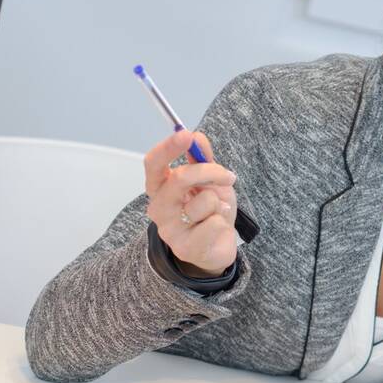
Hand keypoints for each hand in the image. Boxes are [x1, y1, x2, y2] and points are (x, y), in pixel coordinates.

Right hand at [143, 130, 237, 276]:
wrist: (215, 248)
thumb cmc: (210, 211)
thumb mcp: (209, 181)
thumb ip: (202, 159)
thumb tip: (197, 137)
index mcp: (160, 187)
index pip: (154, 163)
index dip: (168, 147)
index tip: (186, 135)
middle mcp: (158, 207)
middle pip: (180, 178)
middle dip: (210, 172)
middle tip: (228, 176)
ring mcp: (169, 229)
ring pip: (204, 200)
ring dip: (220, 202)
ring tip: (217, 212)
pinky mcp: (185, 248)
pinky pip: (214, 223)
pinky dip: (223, 222)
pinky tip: (217, 228)